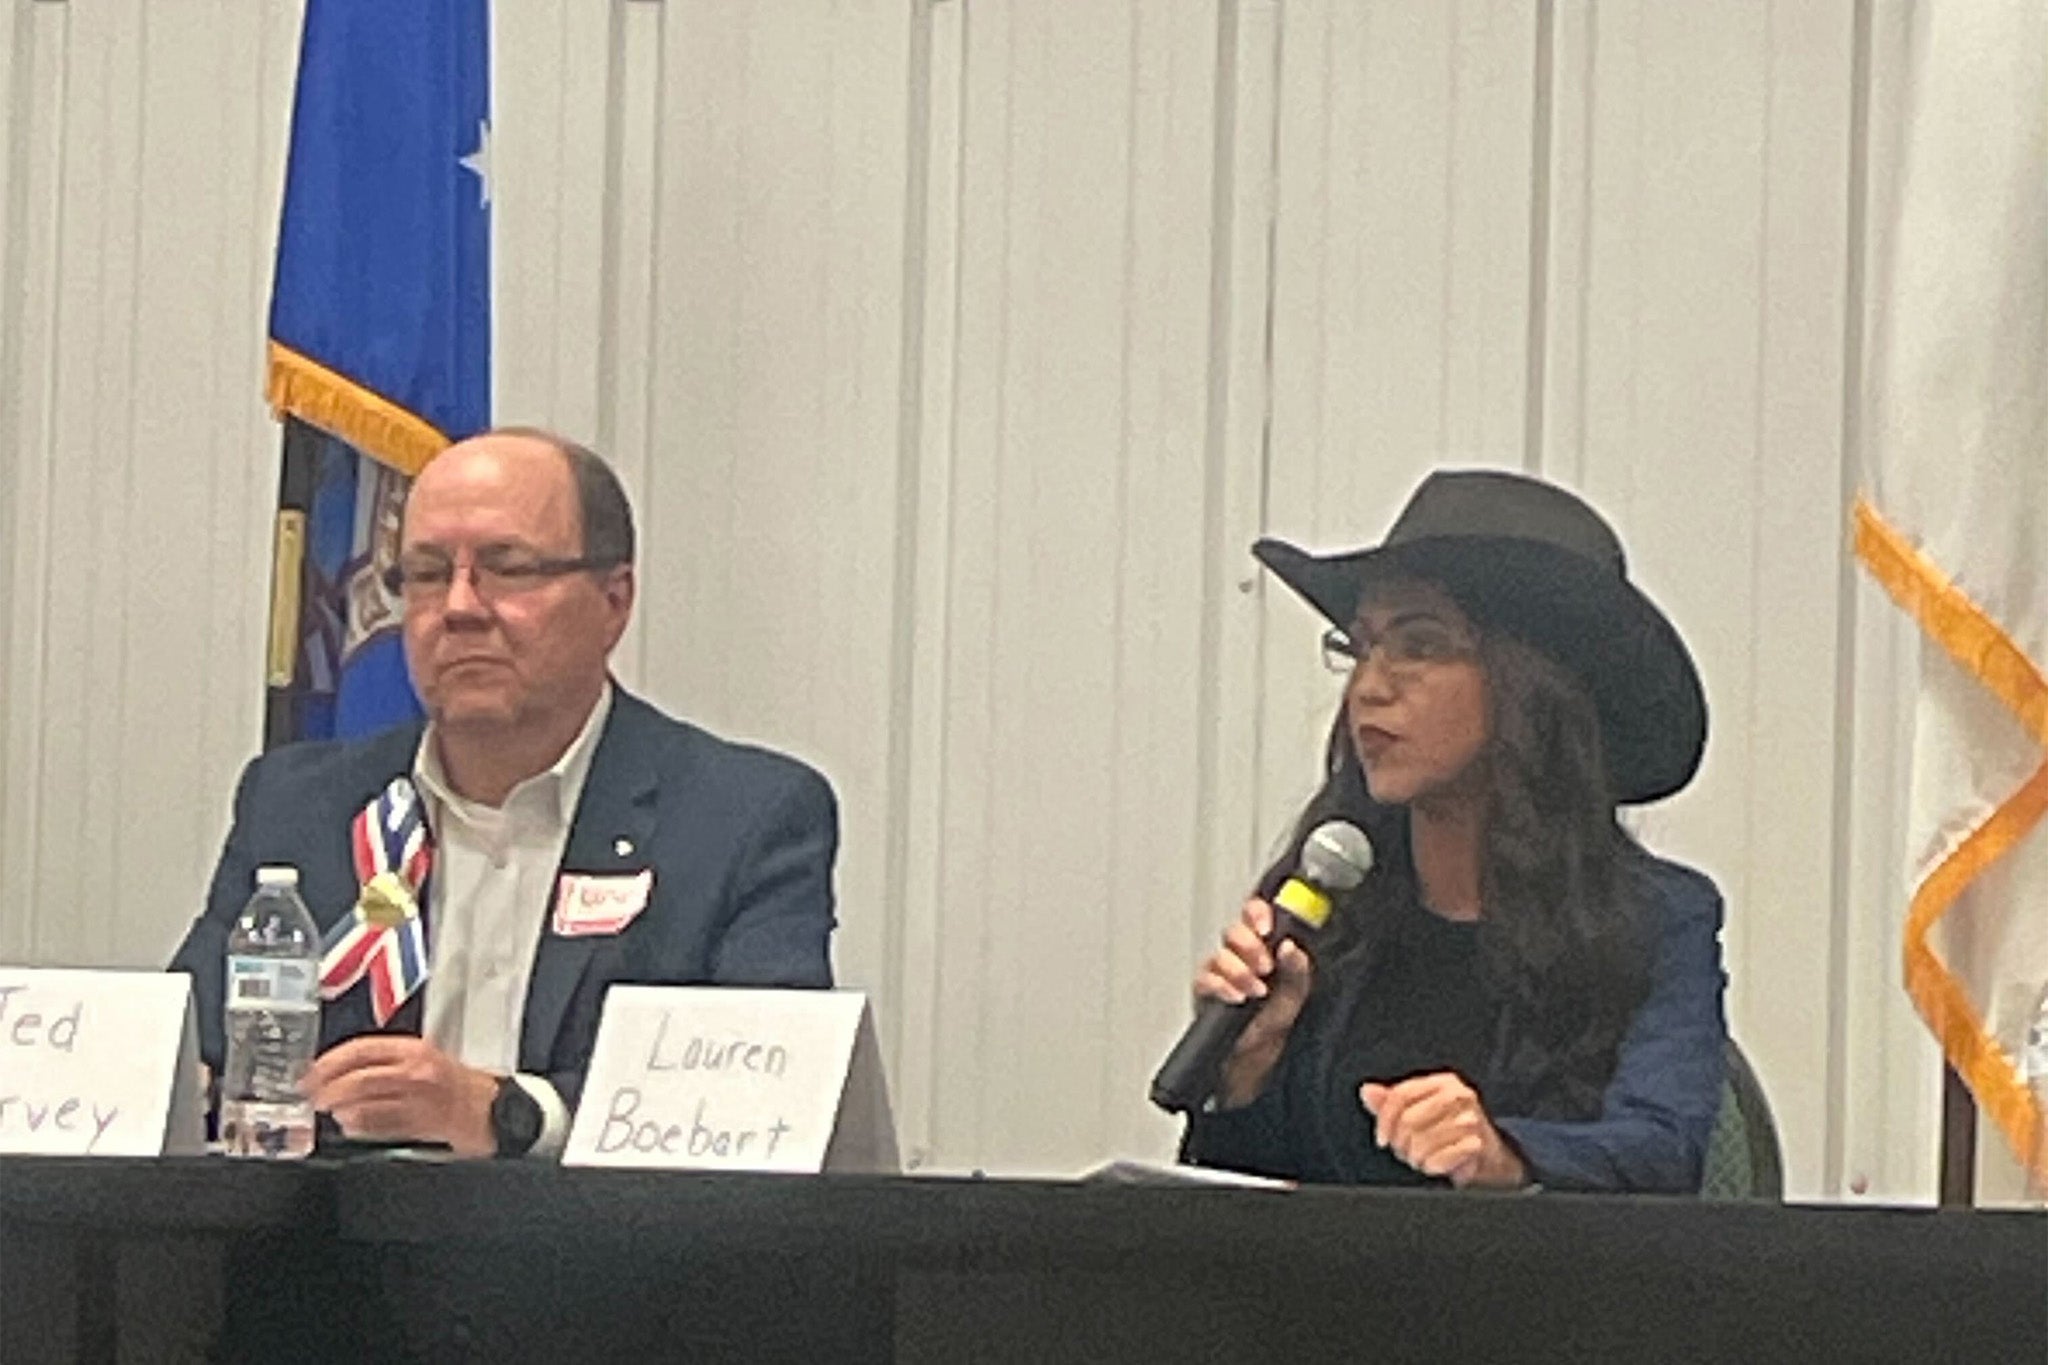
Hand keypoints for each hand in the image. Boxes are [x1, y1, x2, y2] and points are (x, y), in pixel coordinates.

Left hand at [301, 1036, 498, 1157]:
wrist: (487, 1108)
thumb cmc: (452, 1082)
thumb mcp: (421, 1056)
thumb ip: (383, 1060)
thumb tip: (336, 1069)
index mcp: (413, 1049)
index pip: (361, 1049)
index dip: (329, 1061)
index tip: (310, 1072)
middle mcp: (414, 1072)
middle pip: (360, 1079)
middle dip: (328, 1090)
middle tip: (311, 1097)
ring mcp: (416, 1101)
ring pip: (366, 1106)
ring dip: (341, 1111)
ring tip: (330, 1112)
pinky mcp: (418, 1126)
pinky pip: (379, 1128)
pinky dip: (358, 1127)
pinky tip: (350, 1125)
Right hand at [1192, 898, 1313, 1108]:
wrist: (1251, 1066)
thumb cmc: (1270, 1032)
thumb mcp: (1294, 1001)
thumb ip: (1297, 973)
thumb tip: (1292, 948)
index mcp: (1264, 951)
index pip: (1256, 917)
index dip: (1258, 913)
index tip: (1267, 926)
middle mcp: (1240, 958)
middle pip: (1234, 931)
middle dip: (1249, 945)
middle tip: (1264, 965)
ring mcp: (1220, 974)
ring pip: (1219, 954)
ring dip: (1238, 970)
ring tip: (1254, 990)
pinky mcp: (1204, 992)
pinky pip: (1204, 979)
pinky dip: (1220, 986)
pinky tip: (1235, 996)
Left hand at [1359, 1072, 1526, 1188]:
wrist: (1490, 1157)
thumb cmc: (1450, 1132)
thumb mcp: (1419, 1112)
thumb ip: (1391, 1102)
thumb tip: (1367, 1091)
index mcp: (1443, 1082)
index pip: (1400, 1096)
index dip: (1385, 1121)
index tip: (1382, 1140)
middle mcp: (1459, 1095)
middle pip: (1409, 1120)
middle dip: (1402, 1144)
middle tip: (1408, 1152)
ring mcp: (1471, 1118)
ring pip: (1422, 1142)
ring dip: (1417, 1158)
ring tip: (1423, 1158)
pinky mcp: (1478, 1143)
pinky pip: (1439, 1159)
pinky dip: (1433, 1167)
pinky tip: (1436, 1165)